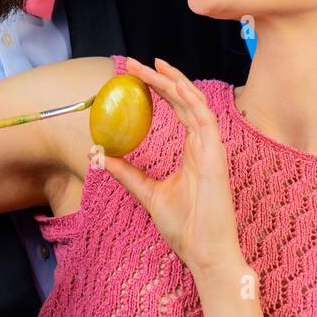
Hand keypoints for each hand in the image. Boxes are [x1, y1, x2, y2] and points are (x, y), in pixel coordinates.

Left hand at [102, 57, 246, 279]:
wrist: (204, 252)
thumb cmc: (185, 227)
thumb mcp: (148, 193)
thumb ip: (128, 173)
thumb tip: (101, 157)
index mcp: (193, 150)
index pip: (178, 108)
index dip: (160, 88)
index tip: (137, 73)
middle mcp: (204, 144)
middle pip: (185, 100)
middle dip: (162, 78)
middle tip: (136, 63)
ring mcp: (212, 149)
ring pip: (195, 103)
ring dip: (174, 82)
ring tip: (152, 66)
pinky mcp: (215, 157)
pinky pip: (205, 121)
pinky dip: (192, 101)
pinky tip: (176, 86)